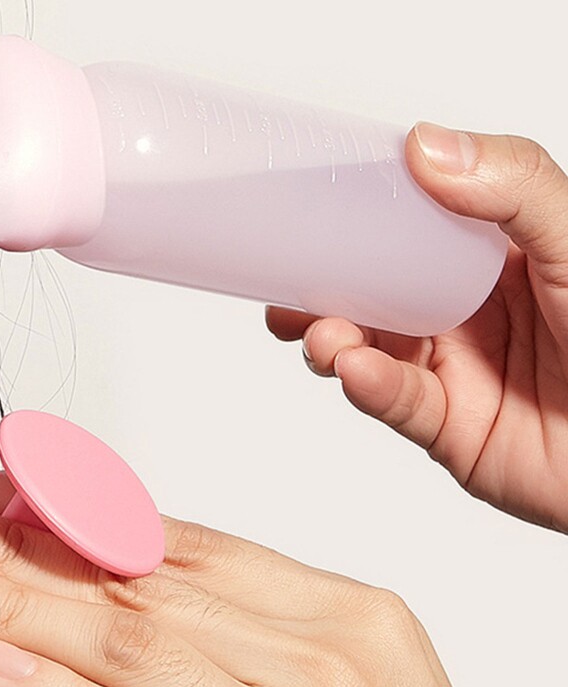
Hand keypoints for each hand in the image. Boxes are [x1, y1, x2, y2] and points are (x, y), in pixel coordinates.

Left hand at [0, 472, 506, 686]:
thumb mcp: (348, 684)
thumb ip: (246, 637)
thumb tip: (129, 598)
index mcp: (347, 612)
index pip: (191, 546)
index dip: (87, 518)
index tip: (10, 499)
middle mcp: (319, 655)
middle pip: (143, 582)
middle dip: (25, 550)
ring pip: (130, 643)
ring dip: (19, 610)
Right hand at [267, 122, 567, 533]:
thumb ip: (513, 187)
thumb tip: (426, 145)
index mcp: (484, 259)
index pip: (402, 231)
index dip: (351, 224)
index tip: (307, 212)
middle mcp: (460, 313)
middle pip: (369, 296)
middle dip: (319, 294)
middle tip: (287, 290)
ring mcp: (450, 370)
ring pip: (368, 351)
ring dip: (332, 342)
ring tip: (322, 337)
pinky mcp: (447, 427)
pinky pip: (398, 403)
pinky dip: (370, 387)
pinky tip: (355, 371)